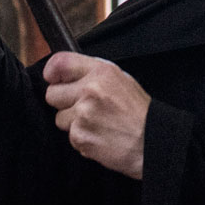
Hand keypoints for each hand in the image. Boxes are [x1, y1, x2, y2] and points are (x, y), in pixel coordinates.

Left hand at [43, 52, 150, 178]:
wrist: (152, 141)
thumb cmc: (139, 112)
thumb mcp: (121, 80)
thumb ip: (93, 74)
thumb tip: (66, 75)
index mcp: (101, 72)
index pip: (60, 63)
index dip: (52, 73)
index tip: (53, 79)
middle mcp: (90, 90)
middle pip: (52, 94)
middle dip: (64, 102)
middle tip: (82, 107)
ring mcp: (83, 114)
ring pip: (59, 118)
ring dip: (73, 123)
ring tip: (97, 124)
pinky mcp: (80, 137)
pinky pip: (70, 137)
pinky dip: (82, 139)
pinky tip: (100, 136)